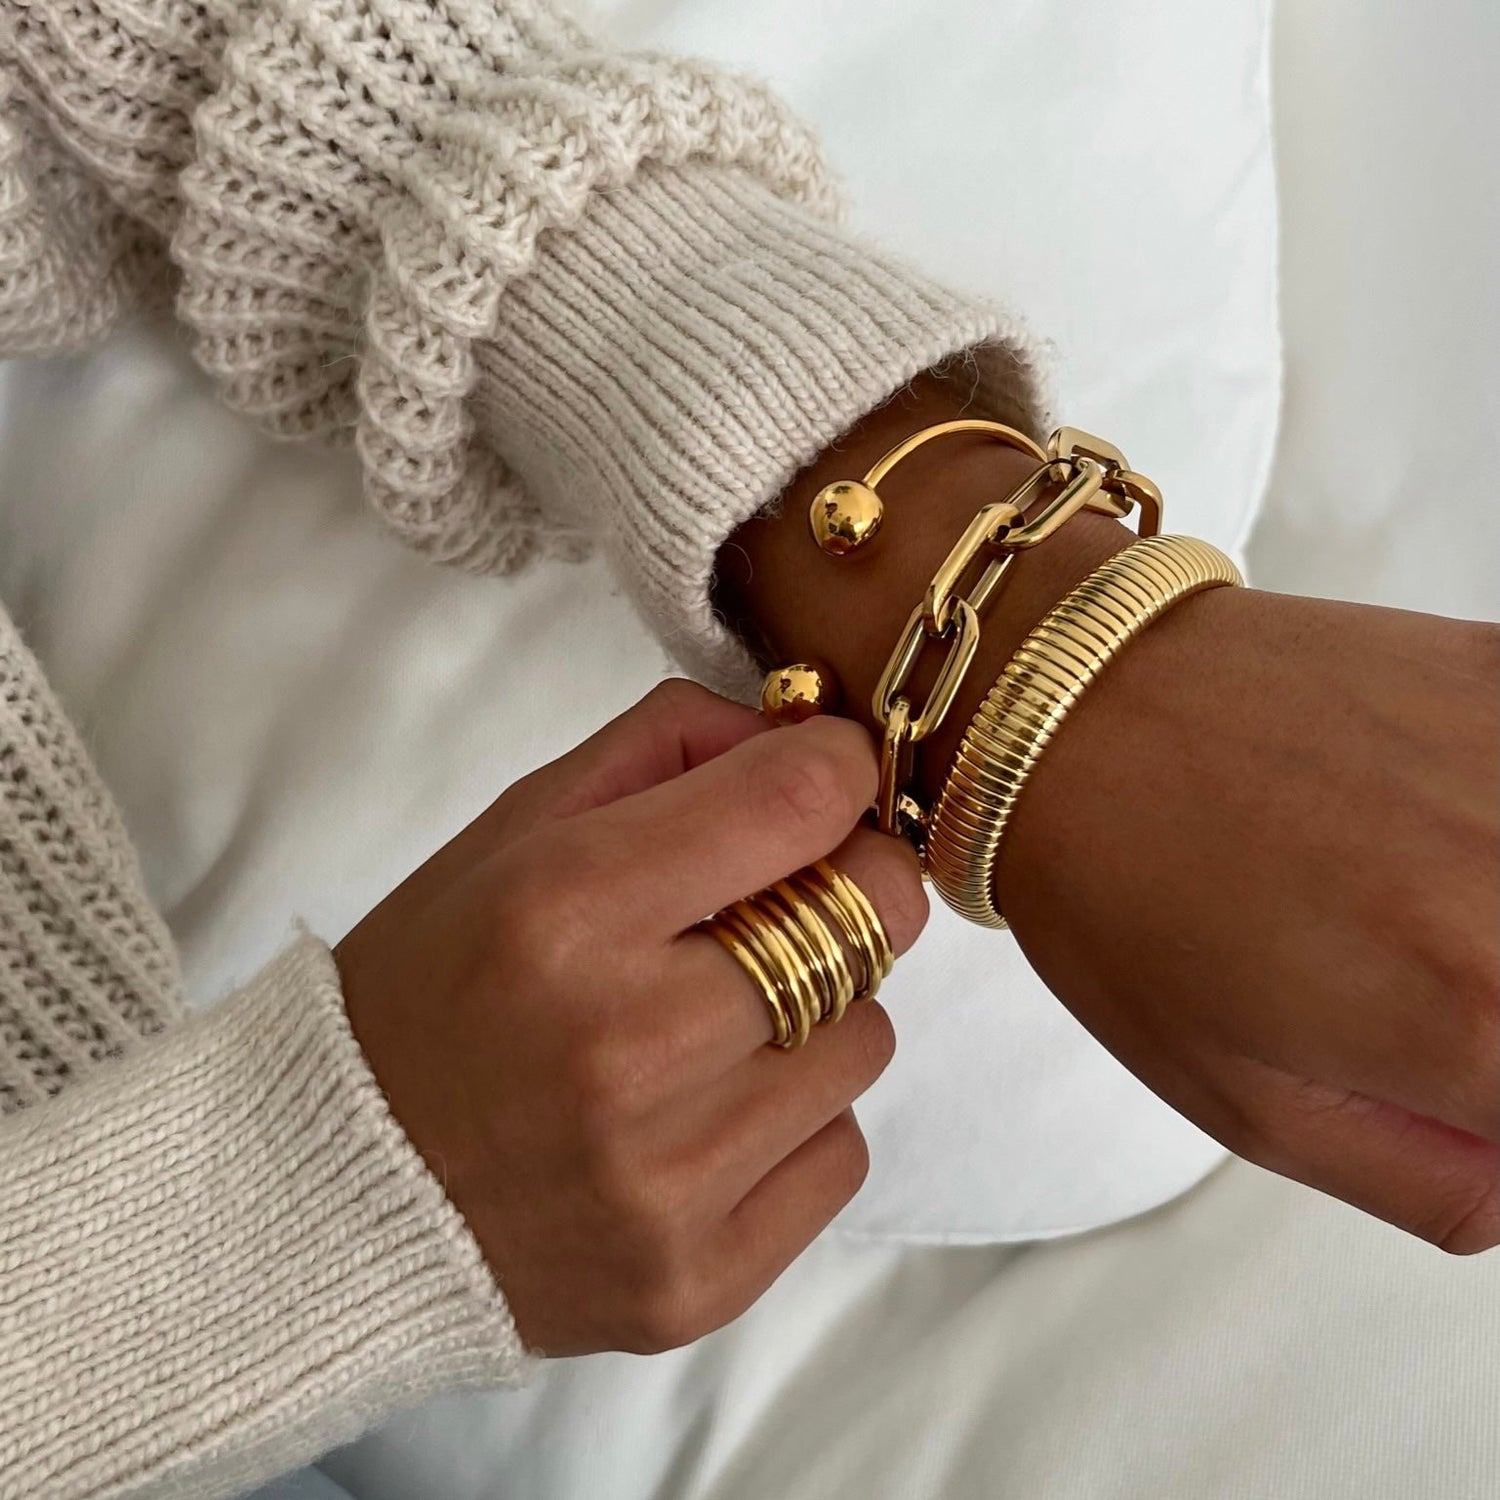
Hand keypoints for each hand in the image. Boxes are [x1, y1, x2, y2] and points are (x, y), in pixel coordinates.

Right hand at [334, 680, 925, 1355]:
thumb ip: (665, 749)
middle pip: (869, 919)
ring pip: (866, 1041)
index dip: (837, 769)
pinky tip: (706, 1119)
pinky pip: (841, 1153)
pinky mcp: (698, 1283)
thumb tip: (803, 741)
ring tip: (717, 1028)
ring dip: (819, 1014)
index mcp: (566, 908)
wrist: (333, 1195)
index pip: (795, 802)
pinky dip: (796, 1122)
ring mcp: (668, 1180)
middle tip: (794, 898)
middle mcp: (626, 1045)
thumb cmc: (431, 988)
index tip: (826, 776)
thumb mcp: (515, 832)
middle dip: (853, 885)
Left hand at [999, 586, 1499, 1252]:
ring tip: (1417, 920)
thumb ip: (1442, 1183)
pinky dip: (1497, 828)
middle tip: (1450, 1010)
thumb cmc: (1126, 897)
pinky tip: (1443, 838)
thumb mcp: (1253, 1105)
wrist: (1071, 706)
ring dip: (1499, 926)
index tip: (1477, 1089)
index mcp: (1478, 1023)